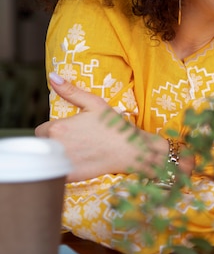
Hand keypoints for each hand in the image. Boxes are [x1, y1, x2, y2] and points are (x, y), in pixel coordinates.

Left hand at [35, 72, 159, 181]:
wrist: (131, 150)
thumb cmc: (114, 125)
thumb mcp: (94, 103)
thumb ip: (70, 91)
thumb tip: (52, 76)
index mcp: (58, 128)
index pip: (42, 130)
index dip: (55, 130)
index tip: (70, 131)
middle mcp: (56, 146)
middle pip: (43, 145)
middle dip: (55, 143)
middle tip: (77, 141)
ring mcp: (62, 163)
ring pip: (49, 159)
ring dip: (58, 156)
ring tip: (79, 153)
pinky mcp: (69, 176)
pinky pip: (56, 174)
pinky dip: (63, 171)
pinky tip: (80, 164)